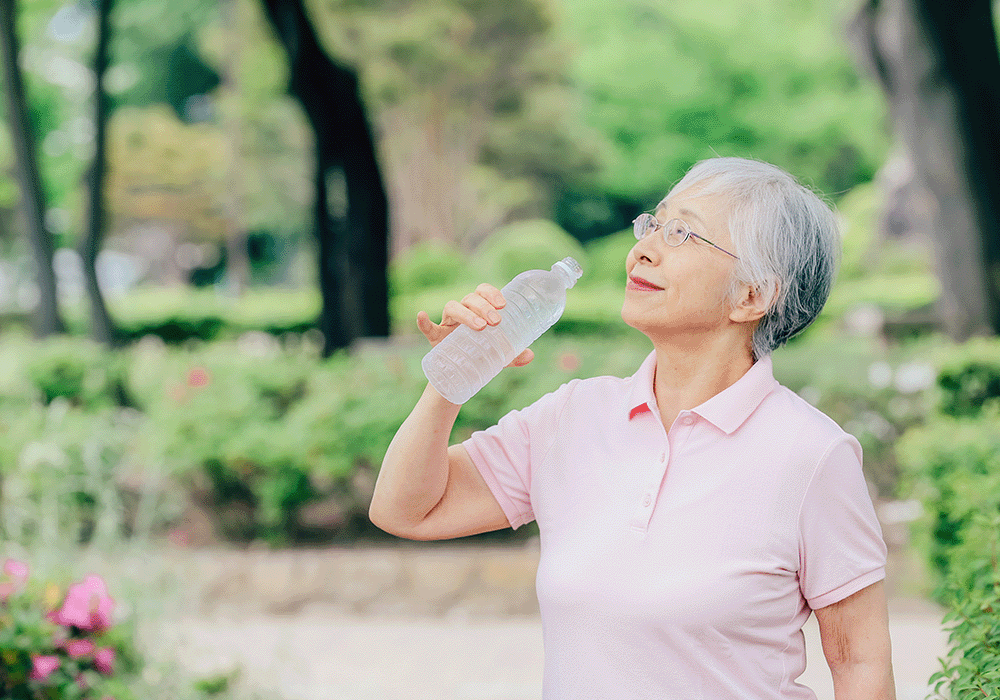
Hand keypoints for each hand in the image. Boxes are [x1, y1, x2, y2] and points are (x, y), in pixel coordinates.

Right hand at [416, 283, 533, 367]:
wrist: (461, 374)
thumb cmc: (481, 355)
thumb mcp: (499, 355)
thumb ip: (513, 354)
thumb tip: (530, 355)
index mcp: (478, 309)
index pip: (483, 291)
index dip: (492, 293)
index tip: (504, 305)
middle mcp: (462, 311)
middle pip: (470, 298)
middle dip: (484, 307)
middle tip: (496, 322)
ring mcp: (447, 323)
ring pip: (453, 307)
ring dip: (466, 314)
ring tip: (480, 327)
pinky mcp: (435, 337)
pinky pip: (428, 327)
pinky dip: (424, 322)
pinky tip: (422, 316)